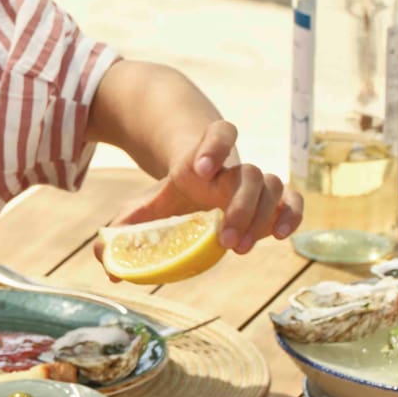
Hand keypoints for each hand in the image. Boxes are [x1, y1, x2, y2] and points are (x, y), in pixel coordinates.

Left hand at [99, 119, 301, 263]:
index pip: (218, 133)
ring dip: (260, 217)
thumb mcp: (143, 209)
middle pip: (248, 173)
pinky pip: (291, 199)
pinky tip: (280, 236)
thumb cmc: (171, 197)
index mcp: (200, 160)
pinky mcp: (271, 199)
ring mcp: (254, 182)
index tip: (198, 170)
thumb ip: (123, 232)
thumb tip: (106, 264)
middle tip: (224, 241)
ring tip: (238, 247)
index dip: (213, 146)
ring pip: (272, 185)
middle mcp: (231, 167)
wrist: (197, 182)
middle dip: (239, 207)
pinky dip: (291, 214)